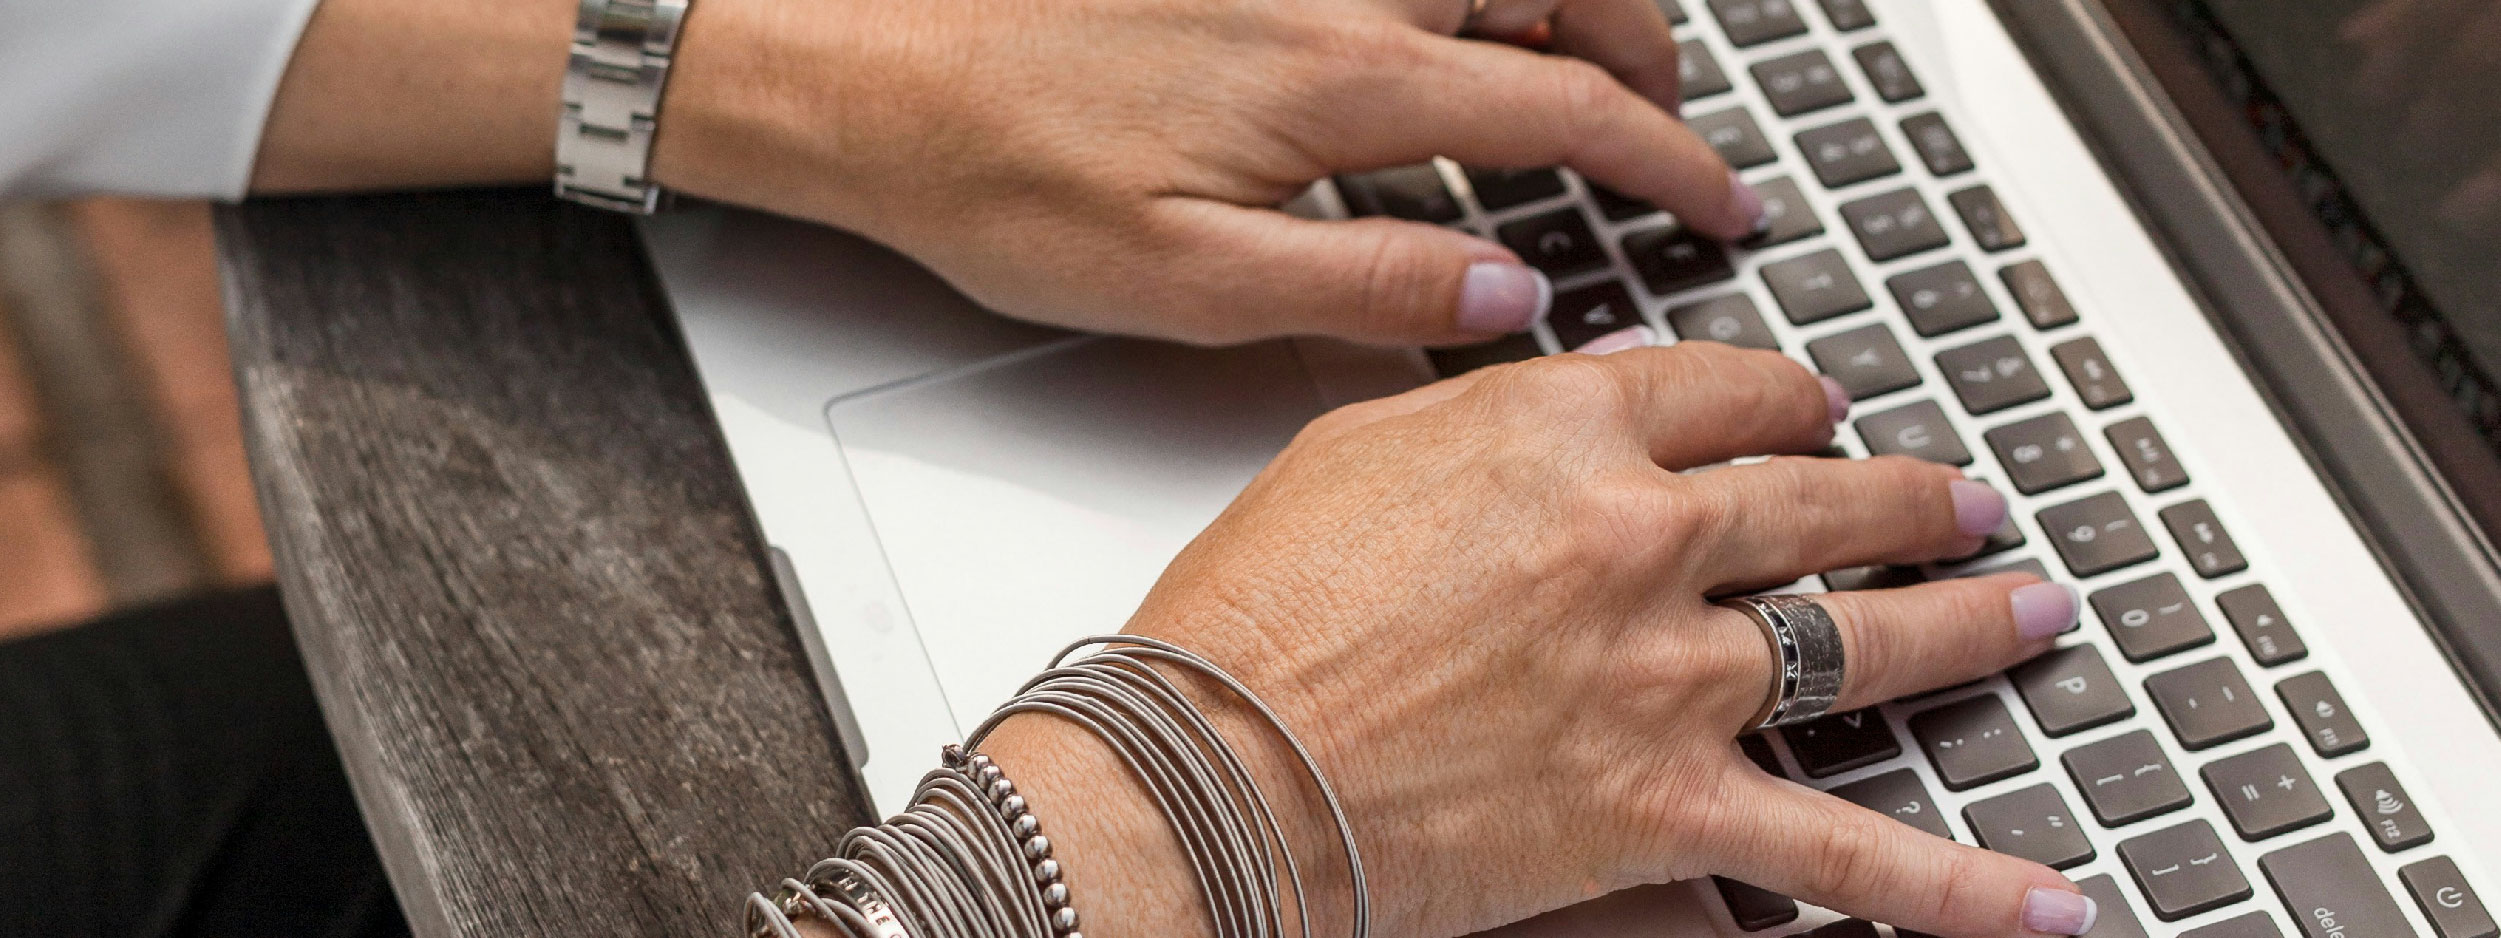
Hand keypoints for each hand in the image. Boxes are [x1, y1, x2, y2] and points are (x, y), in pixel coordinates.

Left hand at [648, 0, 1759, 344]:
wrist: (862, 64)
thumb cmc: (998, 174)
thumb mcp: (1186, 282)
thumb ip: (1365, 278)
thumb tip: (1507, 290)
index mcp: (1339, 79)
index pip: (1565, 107)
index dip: (1665, 160)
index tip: (1717, 200)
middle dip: (1645, 51)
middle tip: (1666, 123)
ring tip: (1582, 58)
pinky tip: (1448, 17)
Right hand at [984, 339, 2093, 937]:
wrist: (1210, 768)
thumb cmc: (1253, 617)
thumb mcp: (1357, 451)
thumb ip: (1492, 417)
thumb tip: (1585, 401)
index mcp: (1561, 433)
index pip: (1722, 392)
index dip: (1784, 399)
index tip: (1806, 411)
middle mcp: (1639, 539)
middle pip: (1819, 498)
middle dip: (1906, 495)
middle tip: (1952, 499)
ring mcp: (1669, 676)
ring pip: (1866, 640)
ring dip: (1965, 622)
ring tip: (2026, 609)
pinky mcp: (1670, 807)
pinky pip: (1848, 854)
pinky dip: (1958, 886)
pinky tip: (2040, 896)